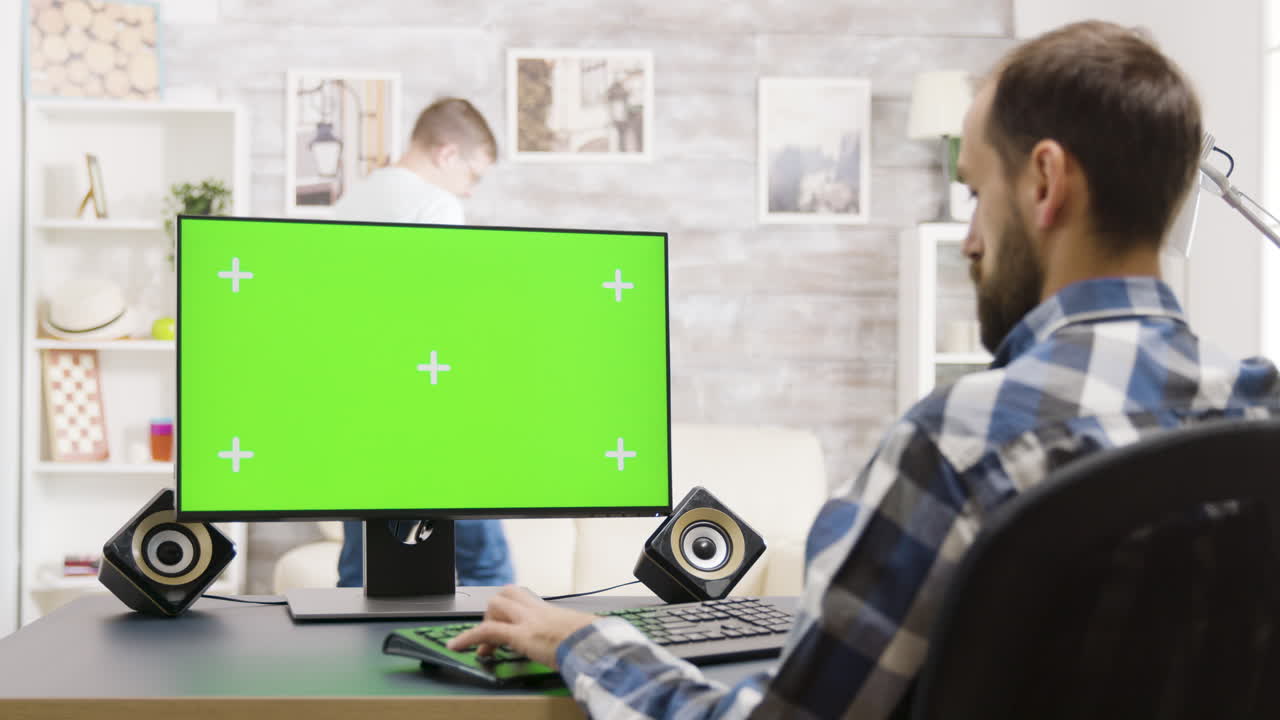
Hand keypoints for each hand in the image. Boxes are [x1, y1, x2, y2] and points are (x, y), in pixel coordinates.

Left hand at [447, 586, 597, 667]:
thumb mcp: (584, 636)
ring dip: (485, 624)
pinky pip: (486, 630)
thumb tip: (587, 645)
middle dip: (495, 613)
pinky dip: (468, 637)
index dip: (510, 609)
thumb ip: (577, 636)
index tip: (506, 625)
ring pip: (495, 605)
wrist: (598, 646)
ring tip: (485, 648)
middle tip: (495, 638)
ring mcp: (528, 620)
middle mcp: (538, 611)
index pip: (525, 599)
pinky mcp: (521, 635)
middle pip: (506, 595)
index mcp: (553, 612)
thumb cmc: (595, 644)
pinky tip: (457, 646)